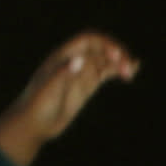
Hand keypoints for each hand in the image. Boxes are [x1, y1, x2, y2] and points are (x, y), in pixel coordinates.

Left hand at [0, 32, 139, 165]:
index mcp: (62, 57)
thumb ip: (63, 74)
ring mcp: (81, 73)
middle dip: (116, 54)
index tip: (117, 57)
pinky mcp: (86, 85)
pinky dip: (118, 70)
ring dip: (120, 62)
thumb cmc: (36, 106)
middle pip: (100, 48)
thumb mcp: (48, 90)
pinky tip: (132, 71)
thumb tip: (80, 59)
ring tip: (131, 72)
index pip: (88, 41)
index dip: (105, 44)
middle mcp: (73, 61)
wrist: (33, 125)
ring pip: (105, 60)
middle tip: (128, 67)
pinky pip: (105, 73)